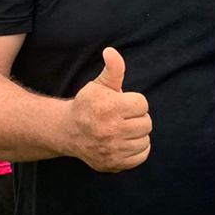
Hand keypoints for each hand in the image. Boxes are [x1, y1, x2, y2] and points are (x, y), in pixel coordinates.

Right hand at [66, 47, 151, 171]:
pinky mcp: (114, 163)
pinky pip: (141, 156)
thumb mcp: (99, 85)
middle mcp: (111, 130)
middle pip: (147, 123)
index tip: (121, 104)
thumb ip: (112, 69)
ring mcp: (112, 149)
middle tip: (122, 118)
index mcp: (109, 107)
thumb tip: (111, 51)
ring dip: (137, 134)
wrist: (68, 131)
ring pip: (145, 140)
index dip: (134, 102)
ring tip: (122, 130)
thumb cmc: (88, 105)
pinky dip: (138, 150)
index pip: (142, 104)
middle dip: (137, 118)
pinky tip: (125, 142)